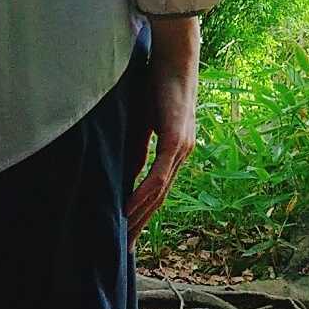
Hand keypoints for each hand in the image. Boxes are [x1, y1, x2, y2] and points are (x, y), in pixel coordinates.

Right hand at [125, 14, 198, 245]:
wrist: (175, 57)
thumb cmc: (158, 84)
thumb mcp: (144, 123)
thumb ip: (139, 148)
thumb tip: (128, 172)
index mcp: (177, 150)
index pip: (160, 190)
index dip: (145, 213)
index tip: (130, 234)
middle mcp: (183, 154)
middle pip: (161, 199)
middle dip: (143, 225)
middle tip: (127, 251)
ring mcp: (182, 149)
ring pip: (160, 192)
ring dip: (141, 217)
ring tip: (125, 239)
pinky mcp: (175, 140)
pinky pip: (159, 175)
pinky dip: (144, 195)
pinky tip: (130, 211)